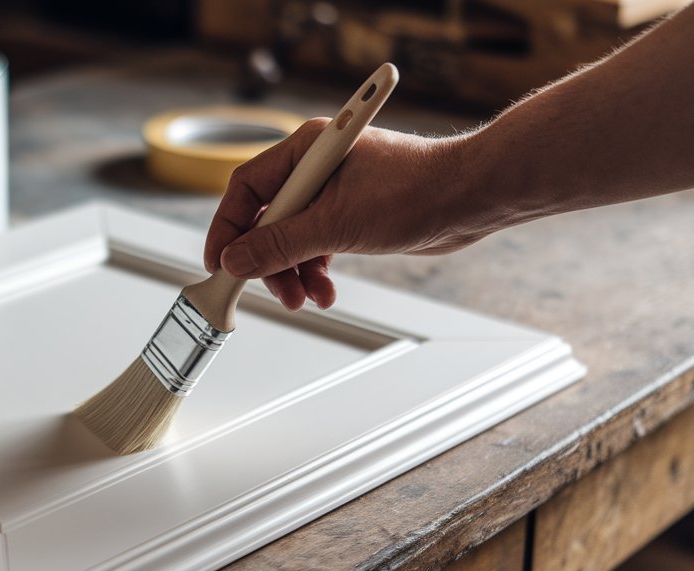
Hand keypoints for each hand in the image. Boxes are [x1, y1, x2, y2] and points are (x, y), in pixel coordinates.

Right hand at [203, 119, 485, 309]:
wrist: (472, 196)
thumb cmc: (419, 190)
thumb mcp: (337, 224)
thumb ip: (281, 245)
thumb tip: (237, 261)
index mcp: (306, 150)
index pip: (246, 189)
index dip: (228, 228)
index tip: (221, 262)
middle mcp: (315, 166)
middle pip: (267, 218)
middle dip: (269, 260)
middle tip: (276, 290)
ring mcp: (333, 190)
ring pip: (292, 237)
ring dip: (294, 271)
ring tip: (307, 297)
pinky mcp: (351, 212)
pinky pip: (316, 244)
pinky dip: (317, 270)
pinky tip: (326, 290)